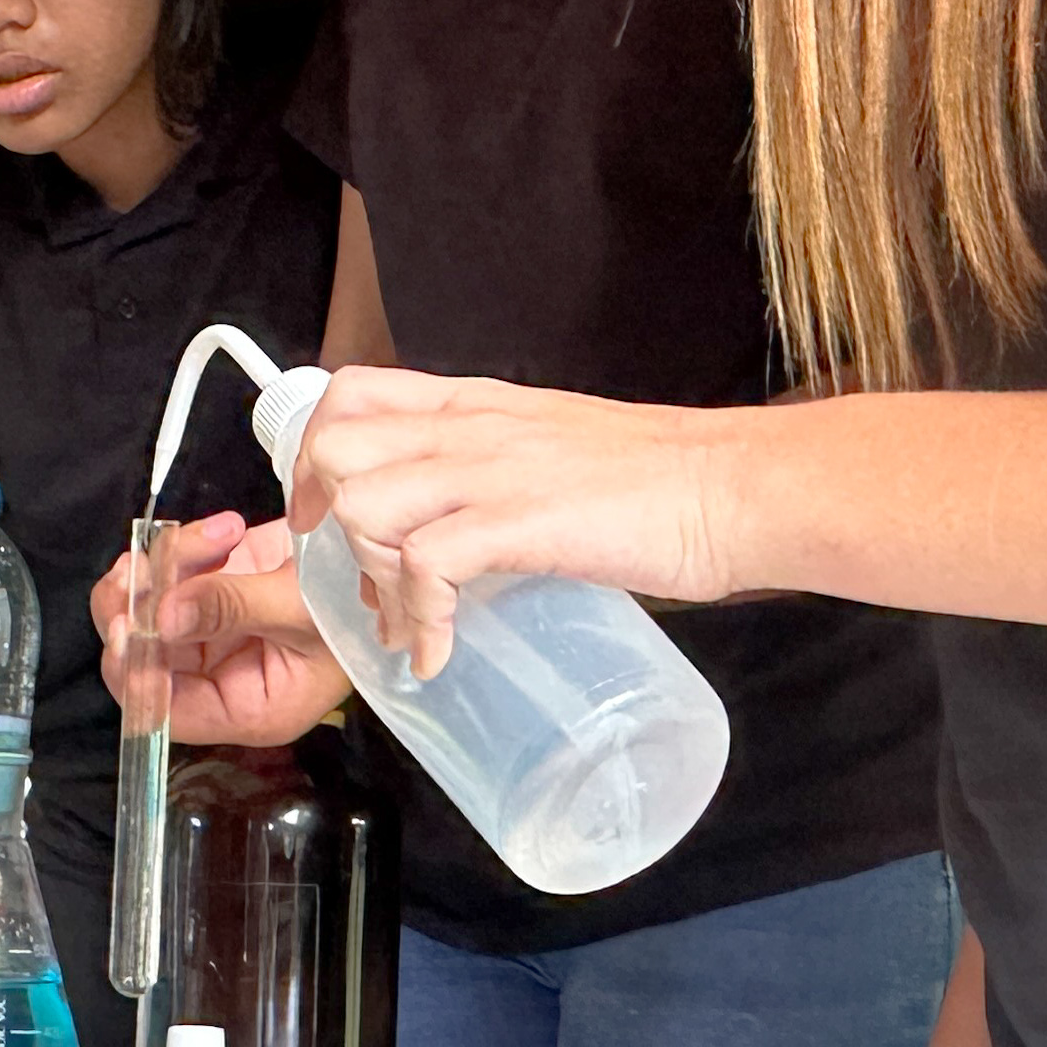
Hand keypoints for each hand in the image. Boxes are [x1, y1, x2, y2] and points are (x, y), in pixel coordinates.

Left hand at [94, 511, 352, 746]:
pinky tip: (229, 530)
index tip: (128, 625)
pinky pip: (171, 572)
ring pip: (148, 607)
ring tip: (214, 537)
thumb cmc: (359, 604)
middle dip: (135, 607)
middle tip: (142, 566)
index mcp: (244, 708)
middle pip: (142, 656)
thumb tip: (159, 617)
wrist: (382, 556)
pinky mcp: (211, 590)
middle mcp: (217, 678)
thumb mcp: (298, 609)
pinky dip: (185, 546)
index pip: (165, 711)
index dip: (136, 674)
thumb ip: (228, 609)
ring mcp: (209, 632)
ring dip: (164, 566)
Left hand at [301, 368, 742, 676]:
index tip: (324, 513)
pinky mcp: (520, 521)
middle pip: (336, 448)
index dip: (315, 452)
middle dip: (327, 522)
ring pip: (365, 502)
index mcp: (475, 406)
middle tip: (359, 579)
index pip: (353, 394)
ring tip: (408, 621)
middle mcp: (471, 429)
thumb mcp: (551, 448)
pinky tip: (438, 653)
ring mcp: (493, 472)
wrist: (732, 486)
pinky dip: (418, 620)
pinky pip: (424, 566)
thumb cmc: (659, 478)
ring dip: (372, 573)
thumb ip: (494, 472)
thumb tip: (455, 528)